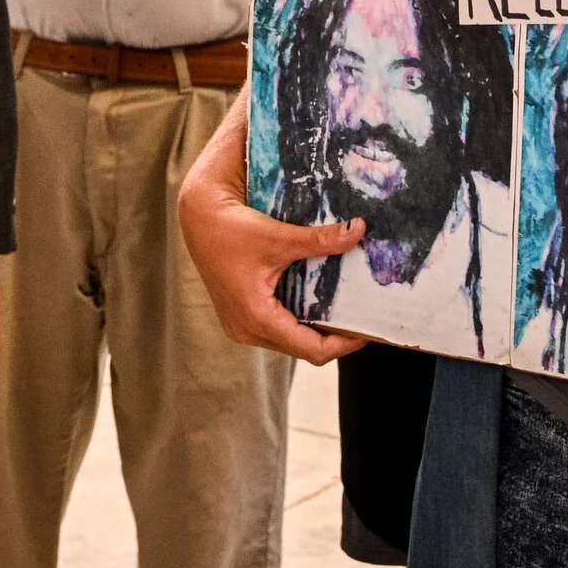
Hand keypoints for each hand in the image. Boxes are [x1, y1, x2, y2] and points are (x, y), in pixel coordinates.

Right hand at [177, 91, 370, 365]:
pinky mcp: (240, 315)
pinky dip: (299, 319)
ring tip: (344, 310)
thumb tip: (359, 231)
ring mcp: (242, 326)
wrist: (197, 218)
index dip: (345, 344)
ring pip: (290, 340)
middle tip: (362, 318)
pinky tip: (316, 300)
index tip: (369, 331)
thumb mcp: (279, 237)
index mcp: (257, 319)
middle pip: (303, 349)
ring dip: (316, 329)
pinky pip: (277, 328)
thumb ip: (320, 240)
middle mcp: (248, 330)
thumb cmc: (232, 229)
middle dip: (334, 337)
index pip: (312, 350)